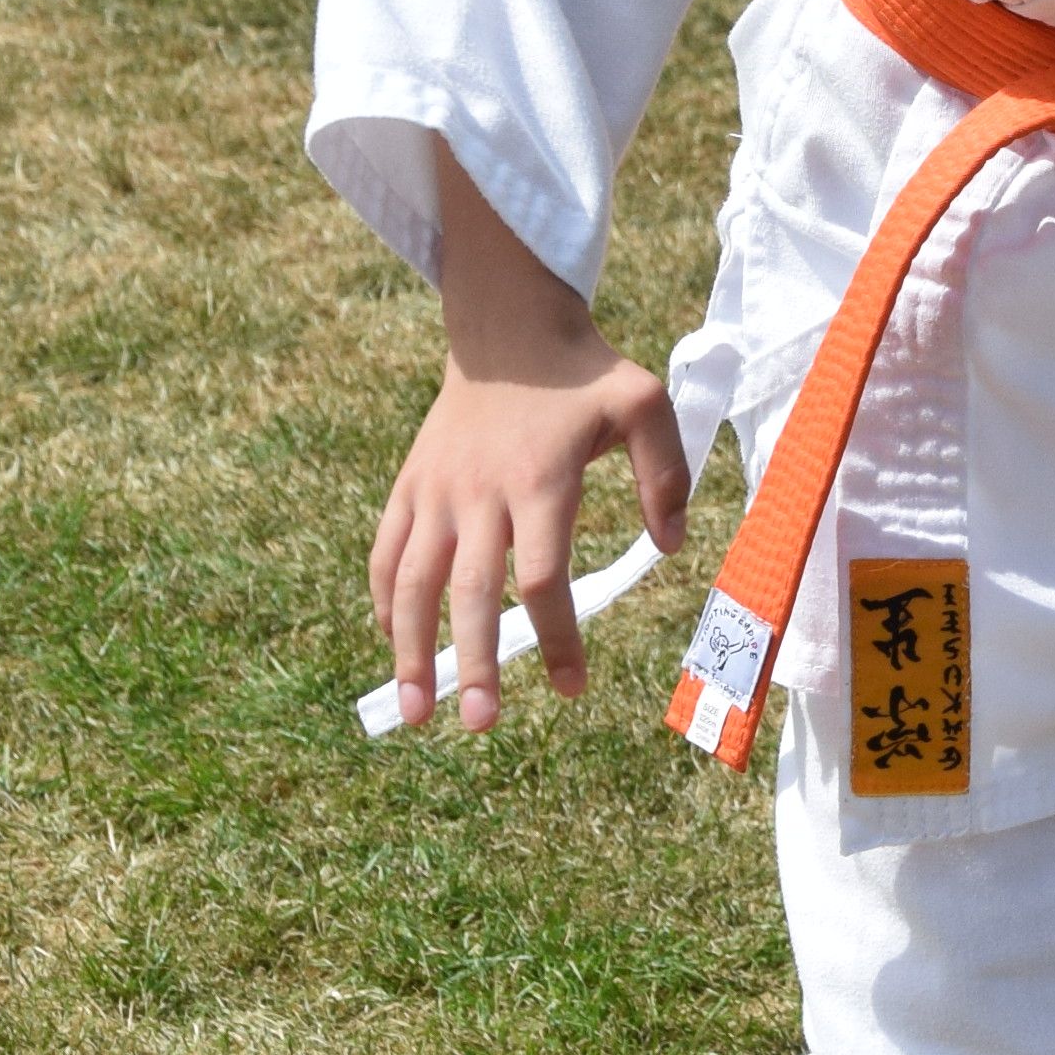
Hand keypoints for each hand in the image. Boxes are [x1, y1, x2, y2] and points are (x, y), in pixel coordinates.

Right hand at [363, 166, 688, 737]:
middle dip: (474, 663)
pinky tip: (393, 647)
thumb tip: (669, 546)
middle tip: (482, 727)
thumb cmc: (584, 374)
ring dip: (411, 650)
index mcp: (539, 481)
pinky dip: (385, 601)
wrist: (506, 327)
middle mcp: (479, 492)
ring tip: (415, 712)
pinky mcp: (410, 485)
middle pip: (470, 592)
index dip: (556, 637)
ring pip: (414, 582)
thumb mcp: (644, 404)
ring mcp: (436, 490)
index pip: (542, 576)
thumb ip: (666, 473)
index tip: (572, 688)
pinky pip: (388, 552)